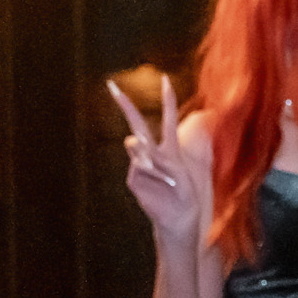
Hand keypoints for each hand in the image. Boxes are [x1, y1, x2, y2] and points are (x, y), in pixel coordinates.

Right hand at [107, 76, 197, 240]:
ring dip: (147, 154)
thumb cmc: (184, 194)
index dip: (167, 99)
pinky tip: (158, 183)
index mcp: (170, 148)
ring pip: (136, 146)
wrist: (178, 217)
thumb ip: (163, 153)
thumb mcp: (183, 170)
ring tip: (163, 173)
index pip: (169, 118)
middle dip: (125, 106)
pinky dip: (149, 171)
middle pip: (138, 124)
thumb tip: (135, 142)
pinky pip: (138, 166)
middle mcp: (152, 154)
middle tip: (112, 87)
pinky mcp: (134, 178)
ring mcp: (140, 165)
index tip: (166, 79)